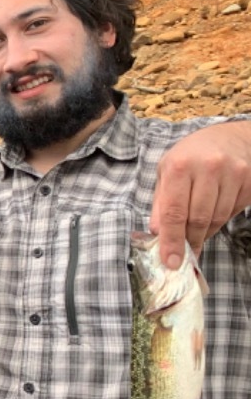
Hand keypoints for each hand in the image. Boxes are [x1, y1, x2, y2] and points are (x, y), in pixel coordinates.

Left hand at [150, 121, 250, 266]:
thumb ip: (161, 202)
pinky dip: (220, 221)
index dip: (171, 240)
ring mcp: (233, 174)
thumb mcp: (166, 172)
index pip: (173, 212)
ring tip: (196, 234)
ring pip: (217, 219)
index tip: (171, 262)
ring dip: (204, 233)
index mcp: (180, 167)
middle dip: (189, 241)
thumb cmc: (190, 156)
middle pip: (198, 219)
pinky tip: (212, 216)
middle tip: (184, 255)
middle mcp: (207, 168)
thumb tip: (157, 232)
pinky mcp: (249, 181)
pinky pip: (233, 212)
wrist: (230, 137)